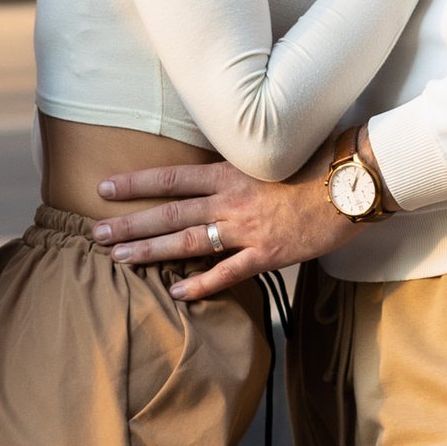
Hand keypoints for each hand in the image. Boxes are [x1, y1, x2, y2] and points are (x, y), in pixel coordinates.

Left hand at [92, 157, 348, 299]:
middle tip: (95, 233)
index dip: (135, 184)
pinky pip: (227, 272)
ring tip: (119, 258)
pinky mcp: (267, 254)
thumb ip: (238, 163)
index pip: (170, 178)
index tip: (104, 187)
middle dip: (129, 224)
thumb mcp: (269, 155)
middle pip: (169, 213)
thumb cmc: (315, 163)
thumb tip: (210, 165)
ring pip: (188, 242)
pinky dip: (200, 283)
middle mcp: (231, 201)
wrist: (351, 184)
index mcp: (229, 172)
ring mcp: (247, 230)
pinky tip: (175, 290)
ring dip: (151, 250)